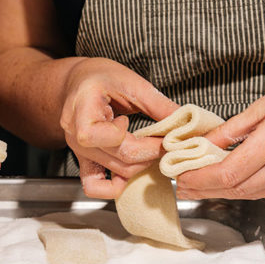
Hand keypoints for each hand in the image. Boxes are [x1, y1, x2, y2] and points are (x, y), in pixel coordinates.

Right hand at [60, 58, 179, 197]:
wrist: (78, 81)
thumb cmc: (101, 77)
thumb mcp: (132, 82)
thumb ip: (159, 106)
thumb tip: (189, 126)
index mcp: (83, 107)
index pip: (109, 138)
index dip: (140, 142)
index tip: (158, 134)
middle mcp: (75, 132)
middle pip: (118, 158)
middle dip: (150, 155)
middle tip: (168, 145)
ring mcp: (76, 148)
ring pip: (114, 173)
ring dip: (140, 167)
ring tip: (152, 152)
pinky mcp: (82, 158)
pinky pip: (92, 185)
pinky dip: (114, 187)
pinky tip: (130, 174)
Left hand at [177, 65, 264, 199]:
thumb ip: (231, 129)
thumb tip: (201, 144)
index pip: (228, 172)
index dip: (200, 178)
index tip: (179, 175)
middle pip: (238, 189)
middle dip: (205, 189)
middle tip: (181, 186)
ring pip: (253, 194)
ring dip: (222, 193)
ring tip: (197, 187)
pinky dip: (245, 188)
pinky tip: (227, 183)